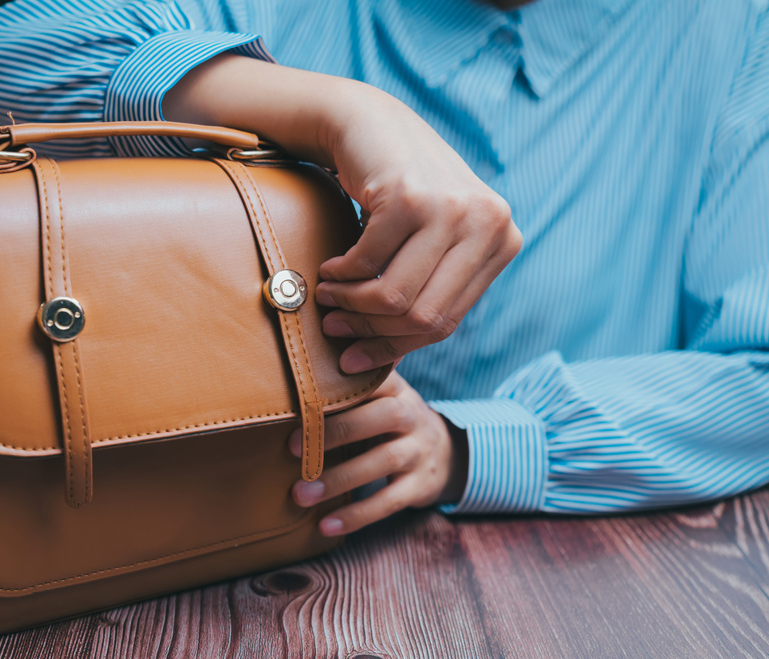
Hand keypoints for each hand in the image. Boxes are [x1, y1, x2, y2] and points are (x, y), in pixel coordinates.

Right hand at [165, 56, 520, 372]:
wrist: (367, 123)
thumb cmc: (395, 191)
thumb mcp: (430, 242)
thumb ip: (429, 290)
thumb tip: (382, 359)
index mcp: (504, 240)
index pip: (447, 323)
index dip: (395, 346)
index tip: (356, 356)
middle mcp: (490, 222)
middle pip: (424, 318)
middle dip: (370, 329)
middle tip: (335, 325)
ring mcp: (452, 207)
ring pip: (396, 297)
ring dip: (351, 303)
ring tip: (329, 295)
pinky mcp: (410, 196)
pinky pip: (368, 264)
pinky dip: (341, 273)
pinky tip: (330, 266)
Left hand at [288, 372, 467, 536]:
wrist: (444, 454)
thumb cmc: (388, 422)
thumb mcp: (378, 400)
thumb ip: (346, 392)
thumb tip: (286, 390)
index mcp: (395, 389)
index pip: (375, 378)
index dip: (343, 386)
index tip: (305, 393)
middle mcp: (412, 415)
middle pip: (383, 416)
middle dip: (335, 431)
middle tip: (291, 448)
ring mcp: (419, 451)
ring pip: (382, 462)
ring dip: (338, 480)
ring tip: (301, 494)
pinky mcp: (421, 485)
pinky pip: (389, 501)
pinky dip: (357, 516)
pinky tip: (326, 526)